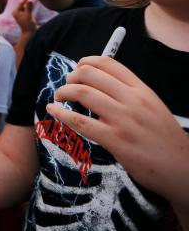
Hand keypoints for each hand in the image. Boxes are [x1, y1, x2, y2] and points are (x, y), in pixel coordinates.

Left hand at [12, 0, 36, 35]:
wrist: (29, 33)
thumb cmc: (28, 25)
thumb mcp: (29, 16)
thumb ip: (29, 8)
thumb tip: (30, 1)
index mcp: (15, 11)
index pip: (21, 3)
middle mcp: (16, 12)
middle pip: (23, 3)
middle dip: (27, 0)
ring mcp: (20, 14)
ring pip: (25, 6)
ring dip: (29, 3)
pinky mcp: (24, 15)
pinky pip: (27, 8)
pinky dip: (30, 7)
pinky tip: (34, 5)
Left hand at [48, 56, 188, 201]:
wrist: (183, 169)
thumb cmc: (164, 138)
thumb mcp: (152, 106)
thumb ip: (129, 94)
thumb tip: (99, 83)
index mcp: (142, 90)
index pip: (108, 63)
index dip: (86, 62)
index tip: (78, 68)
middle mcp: (132, 100)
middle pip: (90, 74)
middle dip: (71, 77)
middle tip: (66, 85)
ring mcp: (123, 120)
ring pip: (82, 93)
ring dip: (63, 92)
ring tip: (59, 97)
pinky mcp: (115, 140)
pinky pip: (80, 121)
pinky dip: (61, 114)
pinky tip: (53, 111)